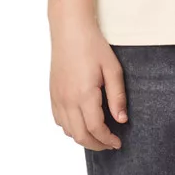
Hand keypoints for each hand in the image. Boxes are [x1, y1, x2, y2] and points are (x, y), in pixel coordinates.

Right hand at [49, 19, 127, 150]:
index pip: (96, 129)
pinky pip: (59, 120)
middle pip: (80, 135)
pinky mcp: (52, 93)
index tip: (118, 142)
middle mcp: (67, 100)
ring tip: (98, 135)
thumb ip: (117, 96)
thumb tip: (122, 119)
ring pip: (68, 131)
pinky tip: (81, 123)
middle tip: (109, 144)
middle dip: (96, 145)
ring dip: (83, 138)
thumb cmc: (92, 45)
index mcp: (84, 94)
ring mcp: (57, 97)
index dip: (108, 140)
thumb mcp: (112, 68)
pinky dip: (70, 128)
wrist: (70, 29)